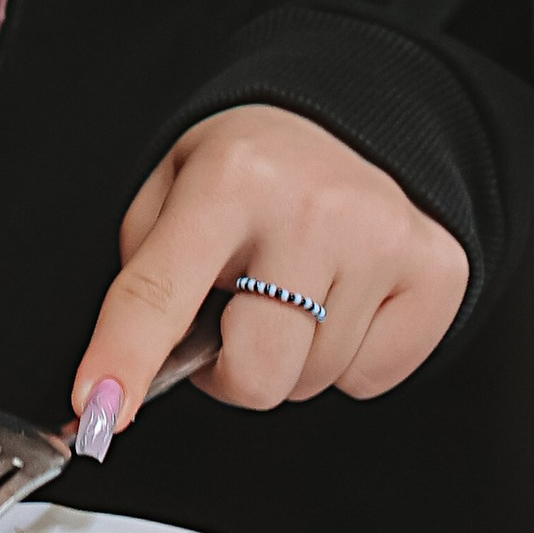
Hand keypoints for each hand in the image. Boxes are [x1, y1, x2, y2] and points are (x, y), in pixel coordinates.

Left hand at [70, 104, 468, 446]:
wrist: (350, 121)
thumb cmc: (252, 168)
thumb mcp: (174, 187)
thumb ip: (146, 272)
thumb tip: (123, 377)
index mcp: (228, 178)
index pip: (160, 290)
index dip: (124, 359)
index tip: (98, 411)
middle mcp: (310, 207)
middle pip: (254, 374)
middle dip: (233, 368)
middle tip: (238, 312)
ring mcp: (382, 239)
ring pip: (313, 382)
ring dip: (294, 354)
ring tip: (297, 285)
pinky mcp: (436, 272)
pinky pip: (371, 379)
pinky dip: (351, 355)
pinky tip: (346, 292)